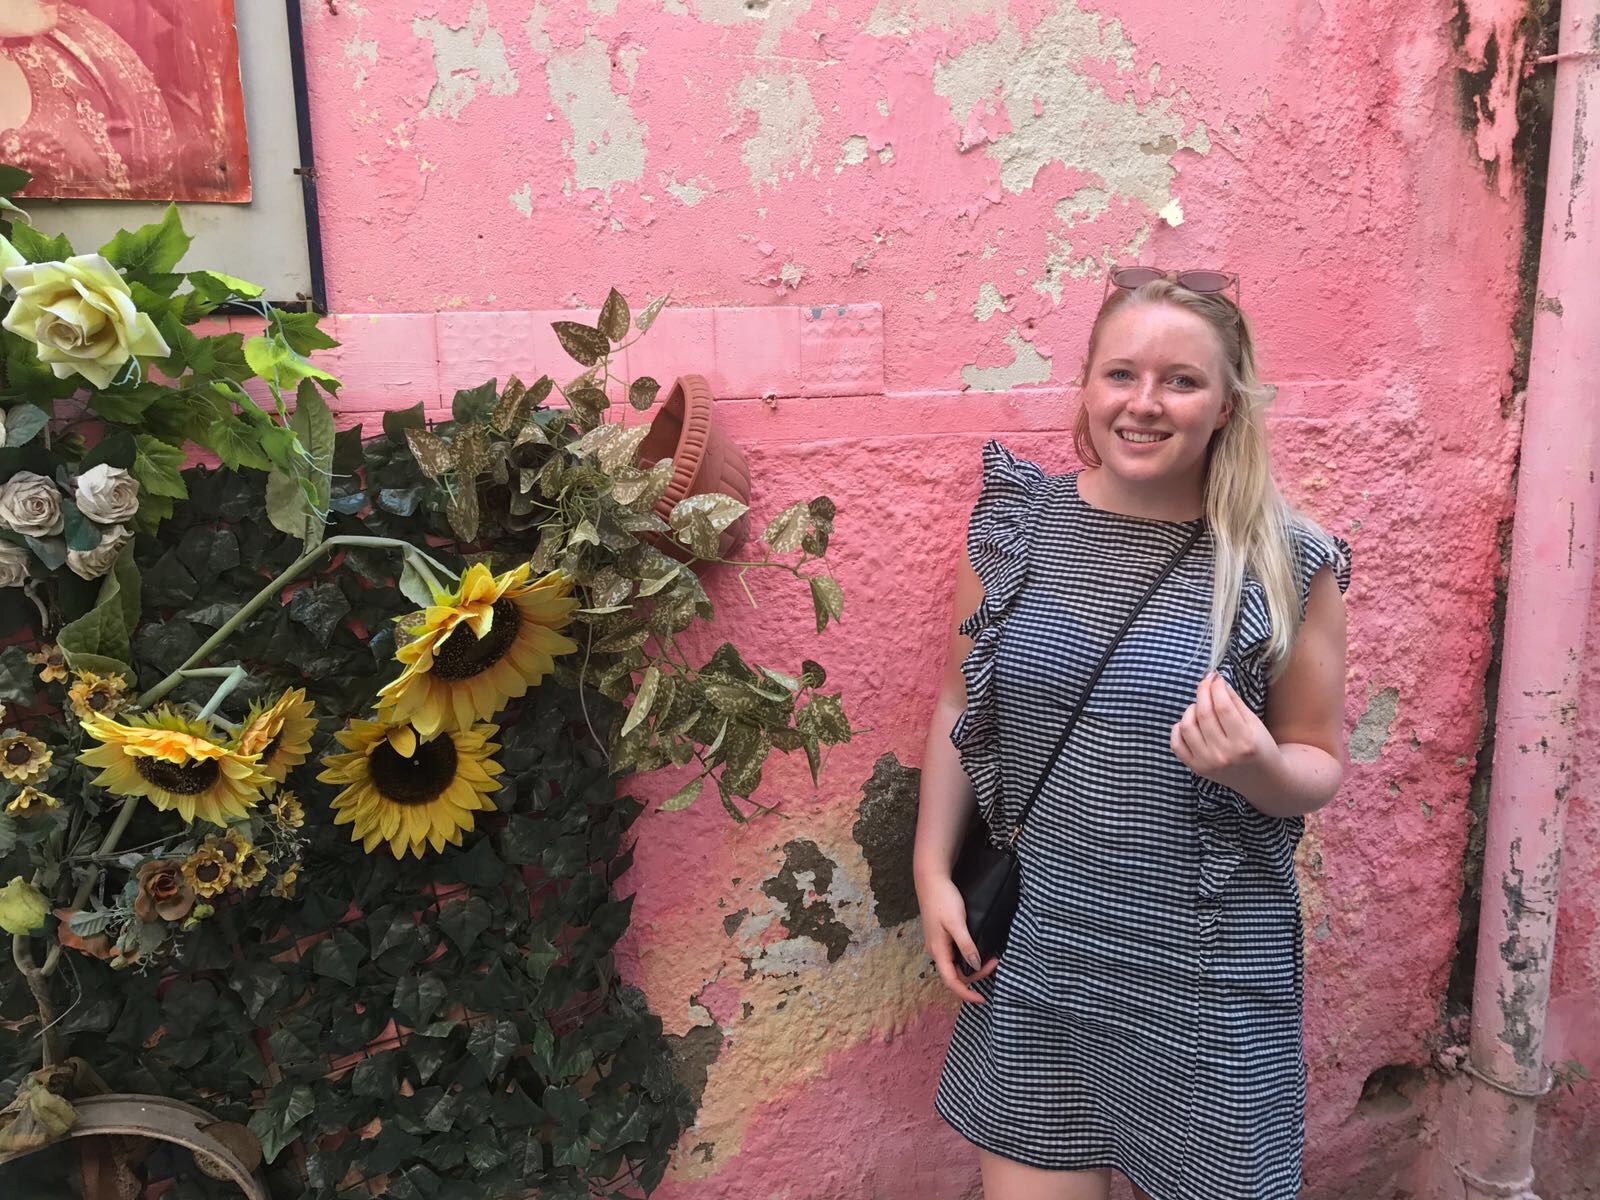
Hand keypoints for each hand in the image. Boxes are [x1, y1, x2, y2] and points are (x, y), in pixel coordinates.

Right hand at [916, 874, 997, 1003]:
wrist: (931, 880)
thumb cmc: (943, 900)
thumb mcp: (957, 923)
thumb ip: (966, 945)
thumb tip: (975, 965)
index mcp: (938, 950)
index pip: (951, 981)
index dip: (966, 993)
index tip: (982, 999)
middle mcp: (936, 951)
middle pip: (955, 974)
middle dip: (976, 975)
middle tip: (995, 962)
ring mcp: (937, 943)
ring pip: (955, 965)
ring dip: (973, 966)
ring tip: (990, 958)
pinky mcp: (941, 936)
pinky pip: (954, 955)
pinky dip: (968, 957)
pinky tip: (978, 951)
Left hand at [1171, 672, 1281, 797]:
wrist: (1262, 779)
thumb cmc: (1260, 746)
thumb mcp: (1254, 723)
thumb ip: (1235, 702)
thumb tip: (1216, 681)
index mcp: (1244, 742)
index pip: (1222, 707)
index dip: (1216, 688)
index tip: (1215, 677)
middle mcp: (1224, 755)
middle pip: (1203, 714)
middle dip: (1202, 692)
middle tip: (1206, 682)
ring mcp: (1208, 764)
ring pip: (1187, 726)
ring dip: (1190, 709)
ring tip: (1200, 705)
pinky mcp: (1197, 769)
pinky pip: (1176, 745)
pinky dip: (1178, 729)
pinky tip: (1189, 722)